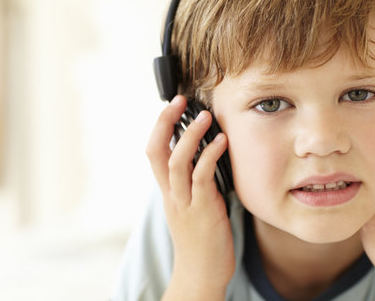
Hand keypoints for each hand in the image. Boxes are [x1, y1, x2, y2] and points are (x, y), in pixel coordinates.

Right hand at [146, 95, 234, 298]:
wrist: (201, 274)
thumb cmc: (201, 239)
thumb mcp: (191, 206)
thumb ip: (193, 183)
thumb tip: (206, 157)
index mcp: (168, 191)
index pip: (154, 152)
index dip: (160, 126)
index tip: (173, 105)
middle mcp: (171, 194)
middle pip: (156, 151)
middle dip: (165, 122)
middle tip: (180, 100)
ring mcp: (185, 203)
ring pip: (177, 162)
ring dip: (190, 135)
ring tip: (204, 115)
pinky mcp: (203, 211)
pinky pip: (202, 178)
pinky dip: (210, 156)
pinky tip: (221, 142)